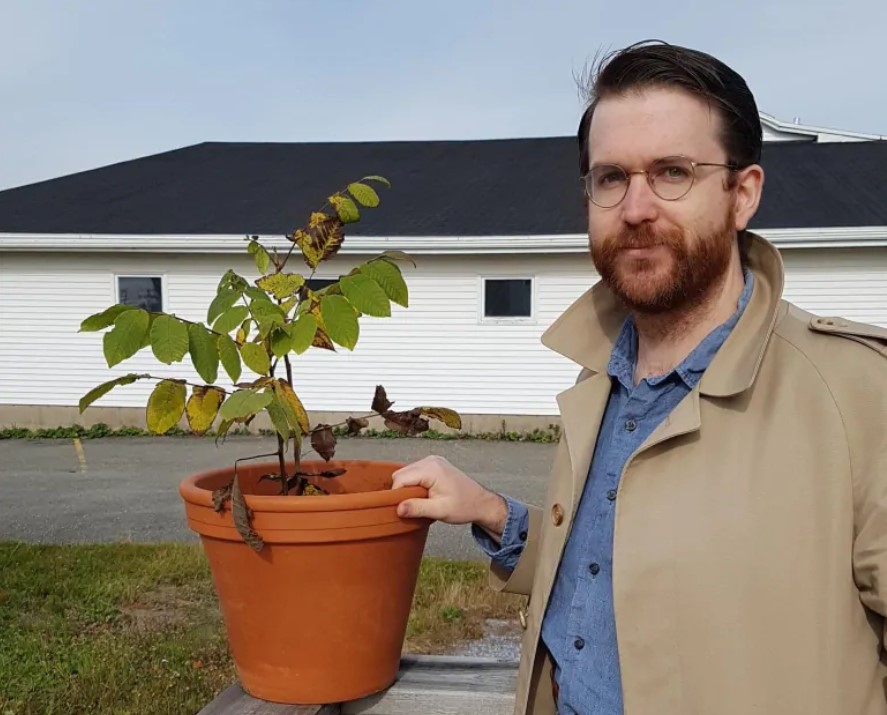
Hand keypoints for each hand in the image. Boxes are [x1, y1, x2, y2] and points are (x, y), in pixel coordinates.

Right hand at [391, 455, 507, 537]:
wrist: (480, 502)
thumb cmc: (464, 506)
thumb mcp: (439, 511)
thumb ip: (417, 508)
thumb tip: (398, 508)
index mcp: (431, 469)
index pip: (400, 479)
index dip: (397, 495)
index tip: (402, 508)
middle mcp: (430, 460)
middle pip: (401, 474)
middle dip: (402, 491)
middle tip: (414, 506)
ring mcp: (432, 460)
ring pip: (406, 473)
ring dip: (408, 488)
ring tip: (422, 500)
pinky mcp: (434, 464)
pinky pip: (415, 472)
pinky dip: (414, 484)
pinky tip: (424, 494)